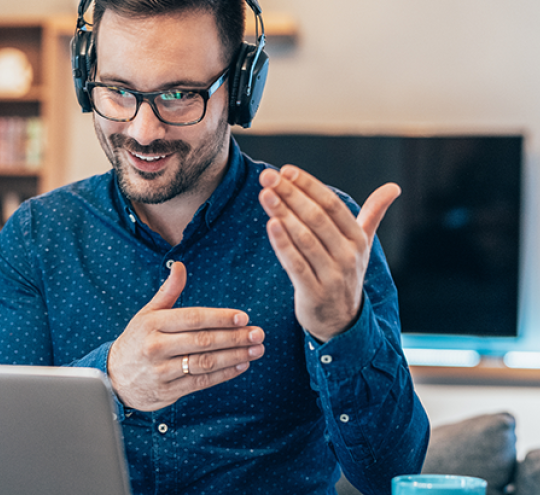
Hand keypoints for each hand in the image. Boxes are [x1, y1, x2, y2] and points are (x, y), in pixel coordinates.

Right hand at [107, 262, 264, 410]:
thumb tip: (180, 266)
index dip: (220, 317)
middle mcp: (156, 347)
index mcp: (153, 324)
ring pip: (205, 364)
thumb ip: (168, 292)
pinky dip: (224, 375)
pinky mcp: (167, 392)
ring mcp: (161, 372)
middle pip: (203, 342)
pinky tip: (241, 366)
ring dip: (234, 357)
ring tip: (256, 350)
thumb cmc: (137, 340)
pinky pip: (200, 383)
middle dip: (234, 338)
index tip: (243, 317)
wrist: (113, 377)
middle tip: (257, 334)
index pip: (193, 318)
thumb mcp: (148, 313)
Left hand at [259, 165, 400, 341]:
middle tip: (267, 177)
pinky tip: (270, 224)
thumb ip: (374, 214)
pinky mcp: (314, 293)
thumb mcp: (362, 244)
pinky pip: (295, 265)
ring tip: (265, 194)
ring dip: (283, 214)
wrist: (342, 321)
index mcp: (358, 239)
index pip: (332, 205)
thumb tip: (394, 187)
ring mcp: (332, 276)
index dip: (309, 186)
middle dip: (291, 194)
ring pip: (305, 239)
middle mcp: (348, 256)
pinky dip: (282, 244)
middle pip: (317, 218)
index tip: (286, 170)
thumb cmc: (346, 273)